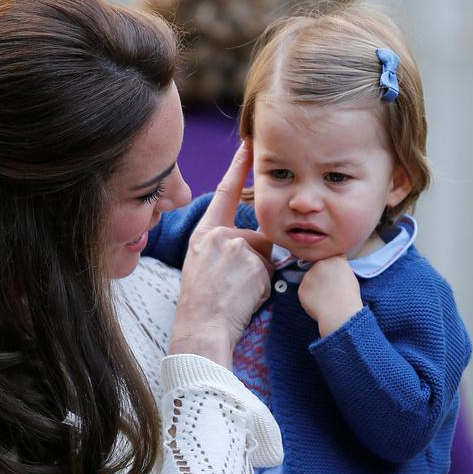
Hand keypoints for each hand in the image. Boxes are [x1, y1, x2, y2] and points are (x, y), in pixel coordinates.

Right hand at [170, 140, 273, 367]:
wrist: (201, 327)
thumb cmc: (201, 304)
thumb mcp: (202, 266)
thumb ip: (224, 248)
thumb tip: (250, 248)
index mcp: (203, 234)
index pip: (224, 194)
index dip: (238, 168)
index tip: (248, 146)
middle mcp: (220, 234)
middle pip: (255, 238)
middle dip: (254, 262)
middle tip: (232, 287)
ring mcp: (237, 245)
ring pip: (265, 257)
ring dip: (260, 276)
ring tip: (236, 294)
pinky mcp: (254, 261)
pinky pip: (271, 272)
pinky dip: (264, 287)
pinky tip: (245, 298)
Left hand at [298, 255, 362, 336]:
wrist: (339, 312)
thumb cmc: (350, 297)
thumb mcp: (351, 277)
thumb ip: (340, 269)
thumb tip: (334, 271)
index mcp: (334, 259)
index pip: (332, 258)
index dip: (334, 267)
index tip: (336, 275)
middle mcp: (319, 264)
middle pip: (319, 267)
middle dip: (322, 274)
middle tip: (329, 288)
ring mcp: (308, 276)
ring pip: (310, 279)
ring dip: (315, 285)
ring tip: (325, 297)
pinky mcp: (301, 288)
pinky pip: (305, 291)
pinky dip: (310, 296)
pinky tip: (319, 303)